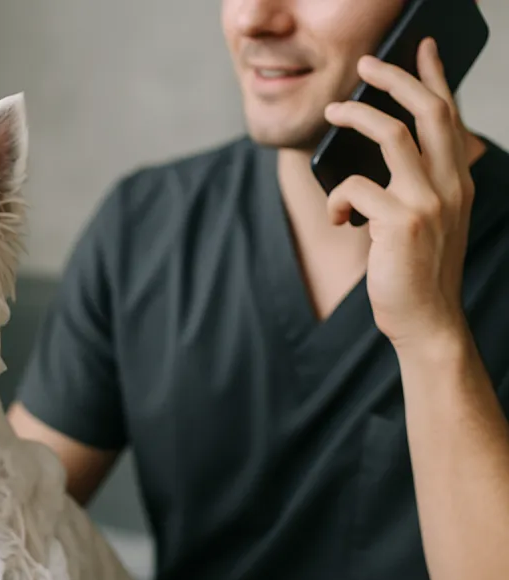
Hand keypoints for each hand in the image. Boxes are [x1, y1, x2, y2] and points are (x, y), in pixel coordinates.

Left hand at [322, 37, 476, 353]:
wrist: (426, 321)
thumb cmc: (415, 271)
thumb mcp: (426, 221)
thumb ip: (414, 187)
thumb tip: (375, 157)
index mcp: (457, 181)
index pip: (449, 116)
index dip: (434, 78)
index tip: (421, 48)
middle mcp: (450, 185)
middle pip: (427, 110)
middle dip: (395, 78)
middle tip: (365, 64)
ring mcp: (428, 201)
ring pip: (392, 134)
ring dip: (356, 116)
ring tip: (332, 112)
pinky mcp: (400, 222)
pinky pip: (355, 187)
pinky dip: (337, 197)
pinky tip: (337, 216)